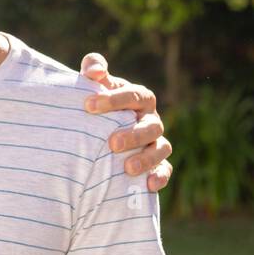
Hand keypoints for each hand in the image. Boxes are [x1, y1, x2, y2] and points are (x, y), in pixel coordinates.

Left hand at [78, 52, 172, 192]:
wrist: (97, 133)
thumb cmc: (96, 104)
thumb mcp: (94, 86)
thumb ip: (93, 69)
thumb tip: (93, 71)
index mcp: (139, 99)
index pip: (133, 95)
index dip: (114, 99)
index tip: (88, 105)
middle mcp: (151, 120)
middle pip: (151, 126)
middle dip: (133, 135)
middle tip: (112, 143)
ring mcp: (155, 142)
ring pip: (161, 149)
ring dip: (146, 159)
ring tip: (127, 168)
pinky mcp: (156, 164)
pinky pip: (165, 170)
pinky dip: (160, 176)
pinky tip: (149, 185)